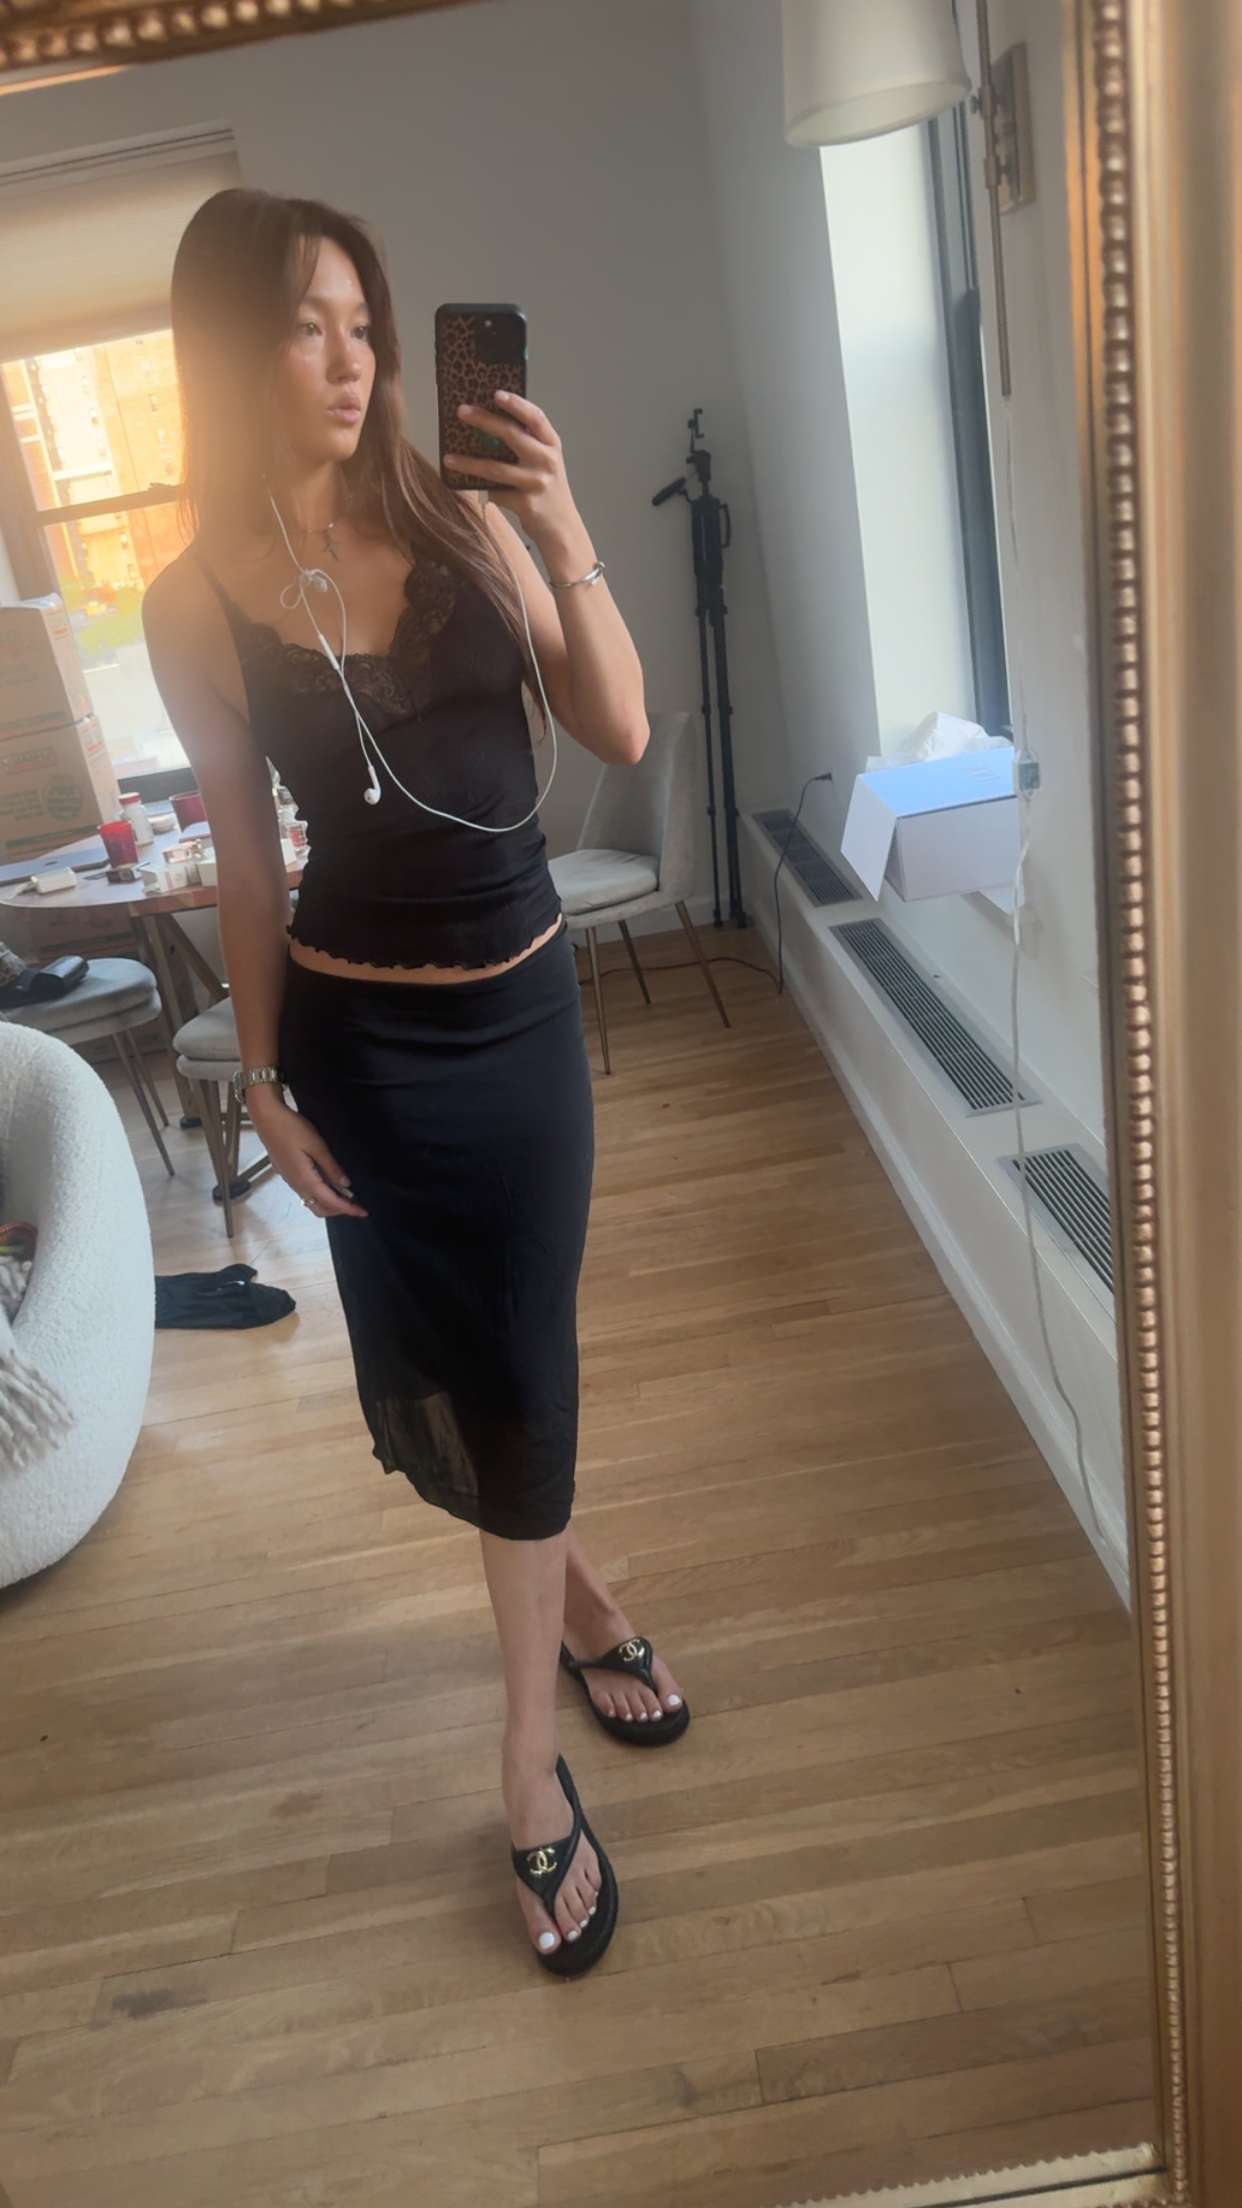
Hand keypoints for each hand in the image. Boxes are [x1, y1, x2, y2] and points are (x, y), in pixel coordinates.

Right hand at [248, 1092, 366, 1219]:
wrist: (267, 1119)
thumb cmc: (292, 1129)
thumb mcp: (317, 1146)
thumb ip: (331, 1168)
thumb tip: (345, 1185)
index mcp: (306, 1180)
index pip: (331, 1202)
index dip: (348, 1209)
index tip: (363, 1212)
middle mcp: (297, 1186)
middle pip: (320, 1209)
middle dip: (339, 1211)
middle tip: (355, 1204)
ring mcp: (290, 1181)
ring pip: (312, 1202)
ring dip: (330, 1204)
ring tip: (345, 1195)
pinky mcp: (287, 1175)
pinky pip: (306, 1193)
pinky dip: (321, 1195)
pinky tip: (329, 1184)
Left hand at [445, 390, 581, 553]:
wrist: (561, 526)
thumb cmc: (546, 487)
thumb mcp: (543, 460)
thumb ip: (525, 443)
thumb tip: (485, 425)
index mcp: (551, 444)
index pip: (536, 417)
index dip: (516, 404)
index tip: (495, 393)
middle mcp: (547, 461)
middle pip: (512, 435)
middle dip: (484, 421)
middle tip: (461, 411)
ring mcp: (537, 483)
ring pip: (496, 468)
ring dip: (468, 463)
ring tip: (448, 458)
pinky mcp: (526, 504)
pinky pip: (496, 492)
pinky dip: (483, 489)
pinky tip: (472, 487)